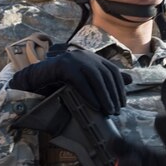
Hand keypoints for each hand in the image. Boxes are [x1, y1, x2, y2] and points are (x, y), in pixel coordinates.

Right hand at [6, 45, 126, 114]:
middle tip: (116, 110)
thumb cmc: (61, 82)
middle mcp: (84, 55)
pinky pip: (80, 81)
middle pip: (105, 74)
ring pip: (95, 77)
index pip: (112, 70)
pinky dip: (89, 95)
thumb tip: (130, 80)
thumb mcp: (86, 81)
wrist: (36, 80)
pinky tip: (95, 106)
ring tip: (108, 111)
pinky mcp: (63, 66)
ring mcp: (73, 59)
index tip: (122, 103)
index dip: (119, 87)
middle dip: (113, 94)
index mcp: (91, 57)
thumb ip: (105, 79)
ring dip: (104, 96)